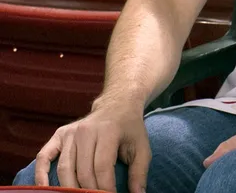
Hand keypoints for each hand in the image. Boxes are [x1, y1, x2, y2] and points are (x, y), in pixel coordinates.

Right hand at [34, 101, 149, 192]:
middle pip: (83, 171)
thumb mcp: (141, 148)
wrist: (117, 105)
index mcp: (108, 131)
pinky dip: (41, 174)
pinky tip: (44, 189)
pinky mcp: (59, 135)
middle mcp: (86, 131)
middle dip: (89, 191)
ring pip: (65, 168)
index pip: (102, 167)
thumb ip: (139, 173)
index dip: (105, 188)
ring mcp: (70, 133)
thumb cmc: (130, 130)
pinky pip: (44, 157)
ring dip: (70, 188)